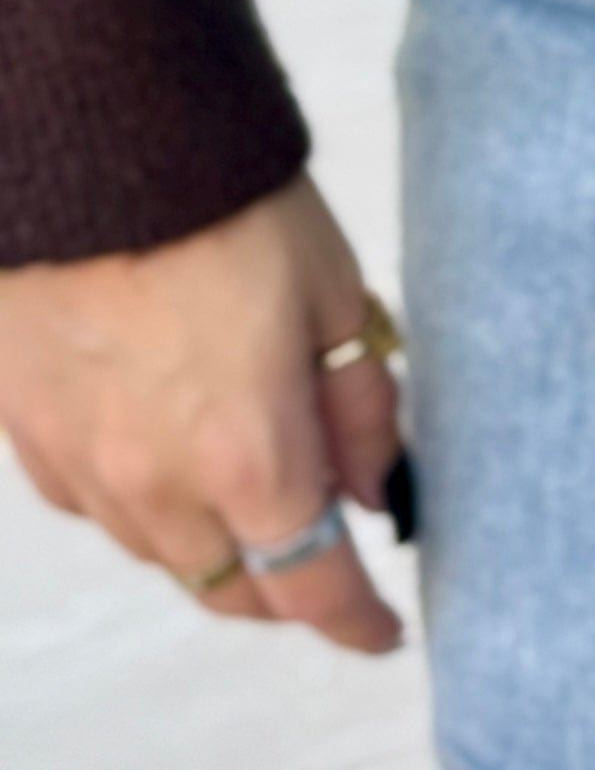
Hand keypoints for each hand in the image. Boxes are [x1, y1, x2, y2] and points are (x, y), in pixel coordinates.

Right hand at [0, 177, 405, 653]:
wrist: (86, 139)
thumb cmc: (226, 203)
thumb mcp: (336, 293)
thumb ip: (361, 408)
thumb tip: (377, 492)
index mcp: (248, 457)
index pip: (310, 587)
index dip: (354, 622)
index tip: (382, 631)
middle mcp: (153, 484)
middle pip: (229, 587)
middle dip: (286, 593)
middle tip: (327, 566)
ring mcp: (76, 463)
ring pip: (158, 552)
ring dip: (212, 547)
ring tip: (255, 500)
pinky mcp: (20, 429)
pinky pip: (92, 502)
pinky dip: (142, 501)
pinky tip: (168, 452)